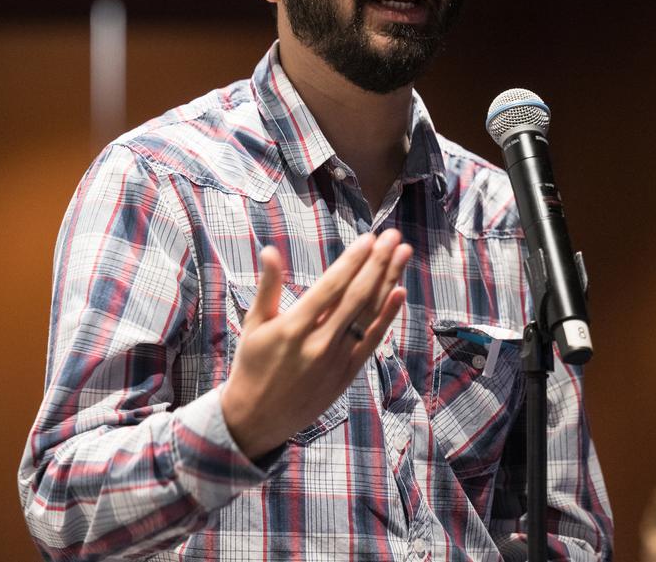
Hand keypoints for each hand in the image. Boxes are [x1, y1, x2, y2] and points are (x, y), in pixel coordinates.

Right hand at [221, 228, 409, 459]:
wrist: (256, 419)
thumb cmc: (252, 365)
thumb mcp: (254, 324)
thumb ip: (267, 286)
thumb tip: (269, 250)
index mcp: (293, 327)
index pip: (331, 286)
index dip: (353, 261)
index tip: (369, 238)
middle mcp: (319, 342)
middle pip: (357, 295)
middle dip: (378, 263)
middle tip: (392, 236)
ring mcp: (336, 360)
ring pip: (369, 314)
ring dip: (389, 281)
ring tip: (402, 254)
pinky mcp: (347, 374)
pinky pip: (371, 340)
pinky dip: (387, 317)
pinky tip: (399, 293)